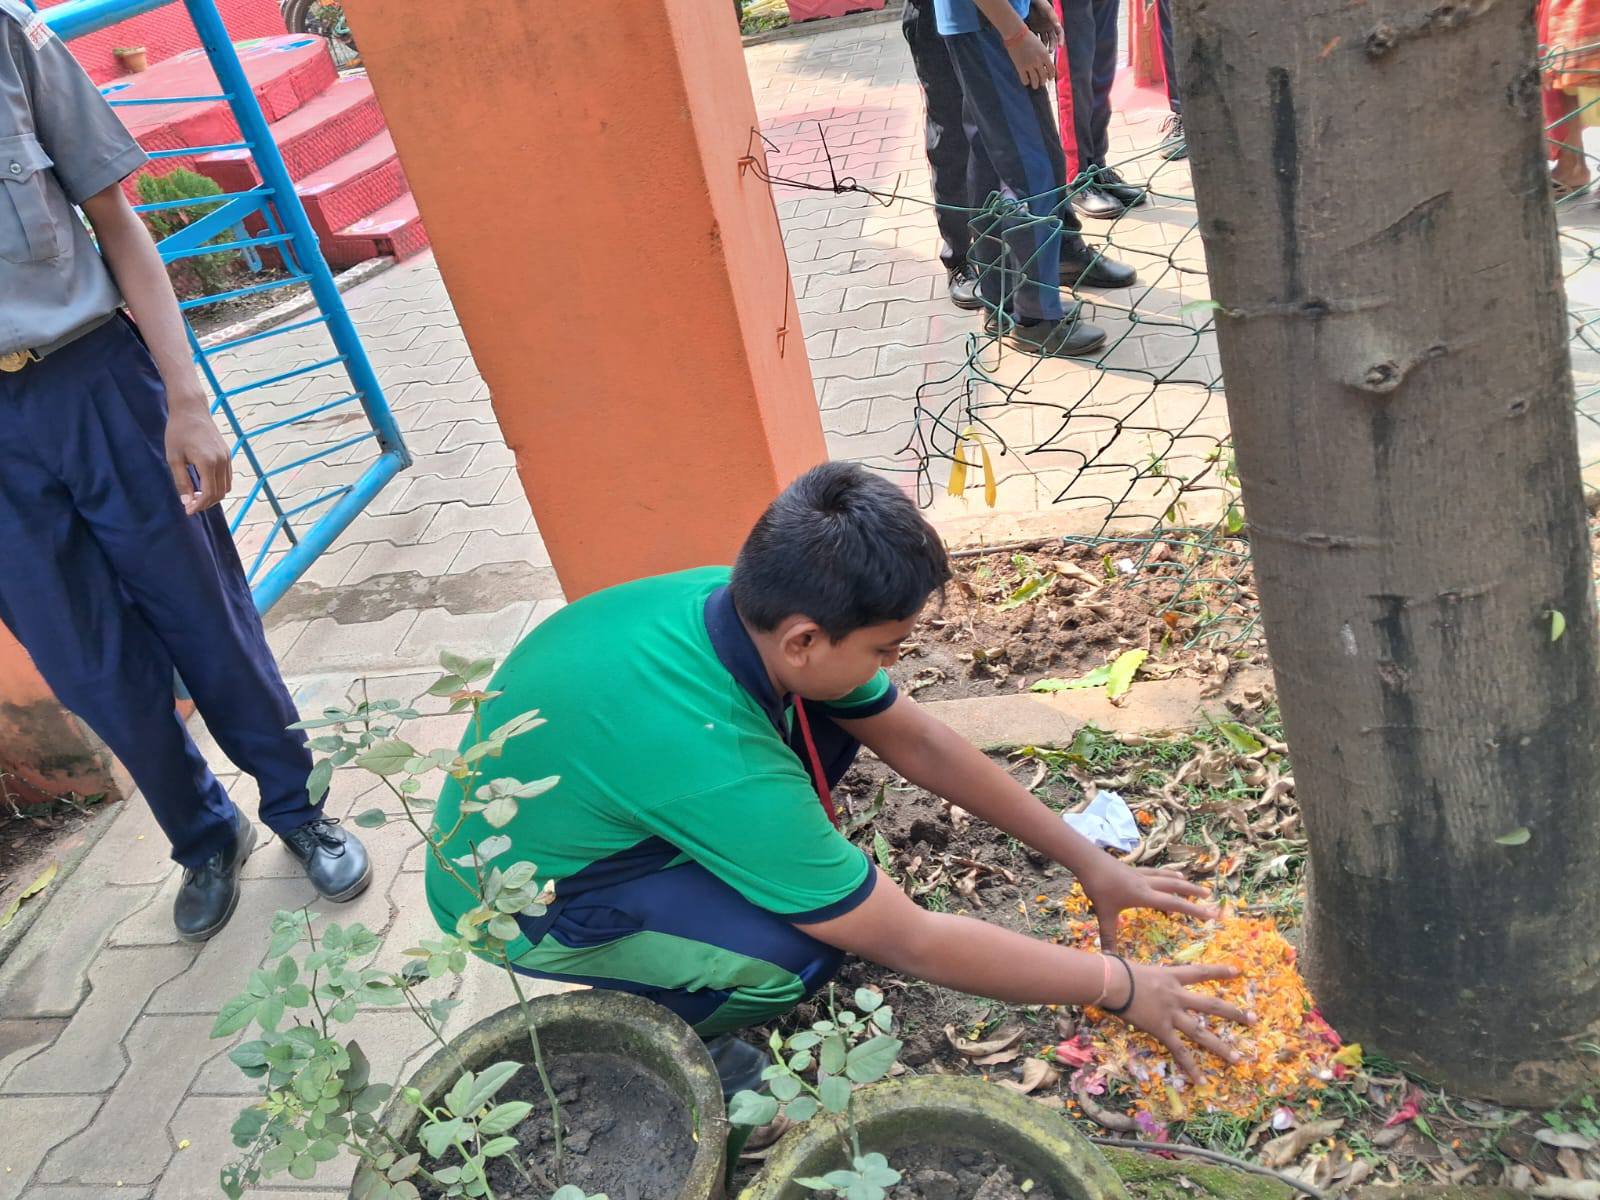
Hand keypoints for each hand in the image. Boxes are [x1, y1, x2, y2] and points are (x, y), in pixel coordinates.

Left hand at [164, 394, 231, 514]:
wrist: (191, 409)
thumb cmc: (178, 432)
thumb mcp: (174, 458)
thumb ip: (182, 481)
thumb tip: (187, 502)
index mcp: (208, 463)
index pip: (208, 493)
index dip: (199, 505)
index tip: (188, 511)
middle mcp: (222, 461)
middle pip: (220, 493)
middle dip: (206, 503)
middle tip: (191, 506)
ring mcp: (227, 457)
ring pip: (226, 486)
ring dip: (213, 495)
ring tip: (197, 496)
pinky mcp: (227, 454)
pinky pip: (227, 477)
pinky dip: (218, 485)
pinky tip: (204, 484)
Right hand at [1005, 27, 1053, 88]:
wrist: (1017, 34)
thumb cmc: (1028, 37)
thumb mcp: (1040, 46)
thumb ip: (1043, 55)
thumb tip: (1044, 65)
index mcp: (1045, 55)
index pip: (1051, 70)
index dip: (1051, 76)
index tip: (1049, 78)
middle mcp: (1039, 62)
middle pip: (1043, 77)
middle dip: (1043, 82)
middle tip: (1041, 83)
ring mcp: (1029, 65)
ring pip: (1035, 81)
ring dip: (1035, 85)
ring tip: (1034, 86)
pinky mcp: (1020, 68)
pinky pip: (1025, 79)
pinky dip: (1026, 82)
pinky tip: (1026, 81)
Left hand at [1026, 0, 1061, 52]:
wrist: (1028, 2)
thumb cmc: (1040, 3)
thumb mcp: (1047, 9)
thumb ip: (1052, 17)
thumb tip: (1058, 25)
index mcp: (1053, 22)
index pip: (1059, 33)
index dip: (1061, 39)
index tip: (1060, 46)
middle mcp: (1048, 26)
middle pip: (1052, 39)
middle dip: (1052, 46)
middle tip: (1050, 52)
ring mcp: (1041, 28)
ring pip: (1044, 40)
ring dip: (1044, 47)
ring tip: (1042, 53)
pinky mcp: (1033, 29)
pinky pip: (1035, 38)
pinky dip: (1035, 44)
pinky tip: (1034, 48)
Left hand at [1077, 858, 1216, 952]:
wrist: (1088, 861)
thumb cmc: (1098, 887)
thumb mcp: (1104, 914)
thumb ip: (1108, 936)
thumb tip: (1109, 958)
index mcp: (1144, 896)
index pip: (1174, 904)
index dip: (1193, 910)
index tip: (1210, 914)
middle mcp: (1147, 884)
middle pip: (1175, 888)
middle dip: (1193, 893)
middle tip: (1209, 897)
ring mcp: (1140, 874)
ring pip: (1166, 878)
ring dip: (1181, 882)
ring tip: (1193, 885)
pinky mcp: (1133, 869)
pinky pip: (1155, 872)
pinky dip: (1166, 873)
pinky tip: (1171, 873)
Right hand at [1110, 959, 1254, 1082]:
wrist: (1112, 981)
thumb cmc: (1118, 970)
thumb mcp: (1136, 968)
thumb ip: (1144, 976)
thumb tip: (1134, 975)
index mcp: (1171, 977)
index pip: (1200, 972)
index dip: (1220, 971)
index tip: (1238, 971)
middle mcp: (1177, 995)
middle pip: (1211, 1005)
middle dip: (1234, 1013)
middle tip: (1254, 1019)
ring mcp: (1171, 1014)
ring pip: (1201, 1032)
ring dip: (1221, 1047)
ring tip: (1238, 1058)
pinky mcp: (1162, 1030)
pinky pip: (1179, 1051)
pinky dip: (1190, 1067)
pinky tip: (1202, 1081)